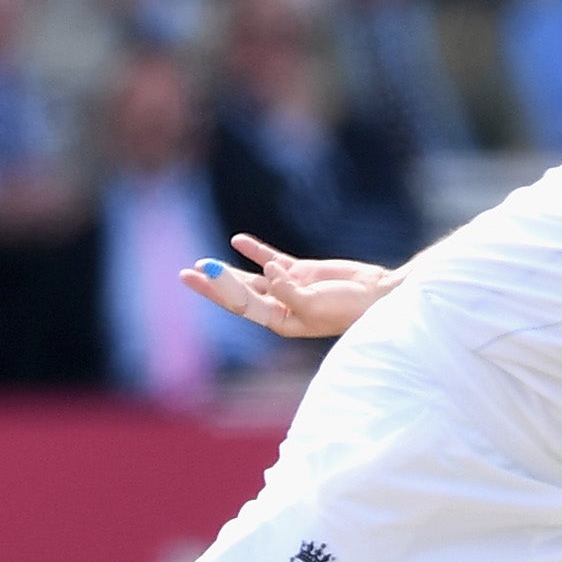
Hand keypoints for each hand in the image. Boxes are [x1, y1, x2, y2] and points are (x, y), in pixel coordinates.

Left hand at [180, 233, 395, 339]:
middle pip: (238, 293)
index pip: (242, 304)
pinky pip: (273, 258)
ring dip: (228, 271)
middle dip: (212, 284)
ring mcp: (289, 288)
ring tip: (201, 263)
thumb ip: (289, 289)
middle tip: (184, 275)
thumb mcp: (315, 304)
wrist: (378, 295)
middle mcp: (280, 306)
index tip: (203, 272)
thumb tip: (268, 271)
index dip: (221, 288)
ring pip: (251, 278)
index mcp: (280, 320)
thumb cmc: (348, 307)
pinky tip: (238, 241)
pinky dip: (255, 251)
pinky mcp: (301, 272)